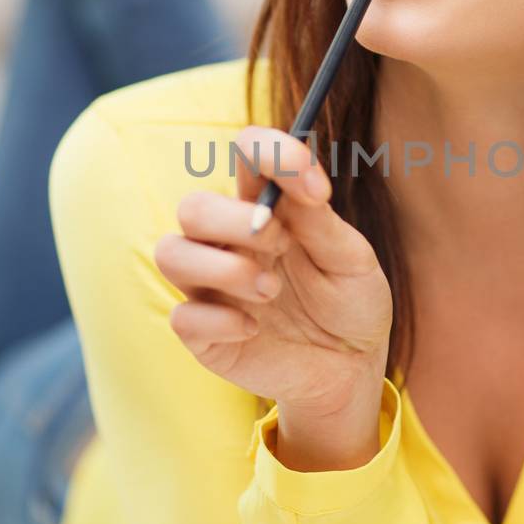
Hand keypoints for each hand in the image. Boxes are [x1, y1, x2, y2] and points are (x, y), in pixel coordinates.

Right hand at [155, 124, 392, 445]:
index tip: (316, 185)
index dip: (270, 153)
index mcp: (267, 209)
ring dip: (221, 268)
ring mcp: (211, 287)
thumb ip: (323, 224)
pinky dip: (220, 320)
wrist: (350, 370)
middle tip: (280, 245)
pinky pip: (183, 315)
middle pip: (193, 206)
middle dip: (233, 220)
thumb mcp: (352, 262)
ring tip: (270, 291)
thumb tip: (301, 185)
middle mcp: (230, 242)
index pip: (248, 155)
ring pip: (170, 253)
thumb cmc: (350, 304)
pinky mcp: (204, 333)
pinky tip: (255, 329)